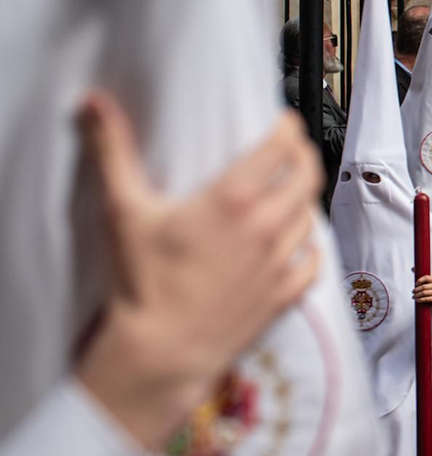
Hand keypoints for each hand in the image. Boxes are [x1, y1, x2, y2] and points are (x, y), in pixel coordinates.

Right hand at [73, 96, 322, 451]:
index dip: (289, 128)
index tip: (284, 123)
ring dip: (304, 200)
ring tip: (291, 194)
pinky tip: (298, 243)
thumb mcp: (122, 210)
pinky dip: (309, 247)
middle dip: (305, 156)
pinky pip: (313, 262)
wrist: (160, 351)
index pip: (282, 146)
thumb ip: (112, 150)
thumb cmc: (141, 283)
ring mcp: (279, 262)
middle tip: (294, 151)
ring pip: (311, 216)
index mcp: (233, 200)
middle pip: (309, 176)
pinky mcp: (284, 294)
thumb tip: (95, 104)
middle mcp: (265, 226)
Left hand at [413, 273, 431, 325]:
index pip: (426, 277)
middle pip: (424, 286)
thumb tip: (413, 268)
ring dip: (417, 295)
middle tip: (412, 292)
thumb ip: (420, 274)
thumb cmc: (429, 289)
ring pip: (425, 293)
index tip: (415, 284)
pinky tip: (417, 300)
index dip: (419, 280)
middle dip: (416, 290)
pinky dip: (421, 299)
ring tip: (413, 296)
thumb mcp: (426, 281)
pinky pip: (427, 298)